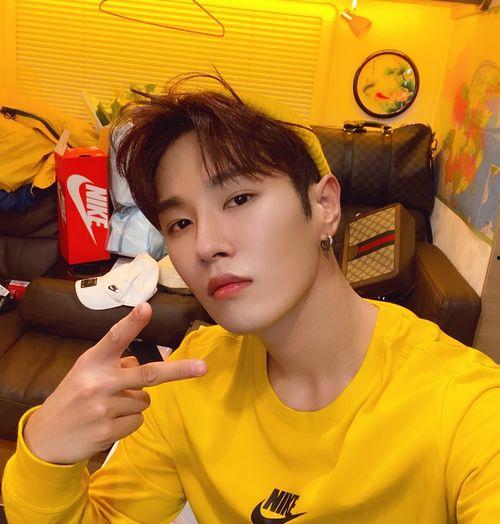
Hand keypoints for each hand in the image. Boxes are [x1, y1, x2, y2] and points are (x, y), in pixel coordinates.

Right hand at [23, 302, 206, 463]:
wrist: (45, 438)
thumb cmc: (72, 398)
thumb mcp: (86, 373)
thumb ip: (114, 365)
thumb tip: (144, 364)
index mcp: (92, 361)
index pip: (115, 337)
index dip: (132, 322)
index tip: (147, 307)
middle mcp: (98, 381)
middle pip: (148, 373)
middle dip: (178, 370)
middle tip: (202, 367)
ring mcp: (103, 407)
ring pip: (144, 400)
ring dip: (134, 403)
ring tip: (108, 407)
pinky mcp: (107, 431)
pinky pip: (137, 421)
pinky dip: (129, 422)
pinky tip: (107, 423)